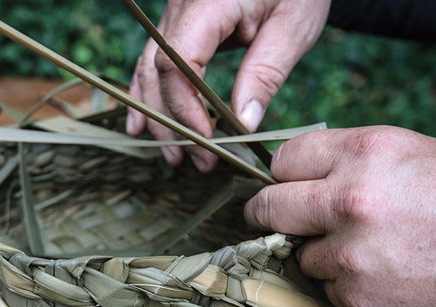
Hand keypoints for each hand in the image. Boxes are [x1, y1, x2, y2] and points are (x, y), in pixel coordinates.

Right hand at [127, 0, 329, 171]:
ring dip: (157, 116)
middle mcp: (180, 5)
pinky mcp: (178, 22)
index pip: (177, 63)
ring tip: (174, 156)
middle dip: (174, 123)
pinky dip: (148, 95)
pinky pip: (152, 61)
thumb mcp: (293, 27)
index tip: (208, 139)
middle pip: (158, 72)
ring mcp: (174, 12)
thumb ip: (265, 74)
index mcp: (209, 3)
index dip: (186, 107)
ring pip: (148, 70)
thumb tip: (243, 125)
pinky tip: (141, 126)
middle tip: (199, 162)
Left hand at [244, 126, 435, 306]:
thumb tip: (304, 172)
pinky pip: (326, 290)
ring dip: (321, 257)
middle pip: (267, 207)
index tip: (284, 187)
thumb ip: (353, 161)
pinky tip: (385, 279)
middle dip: (268, 215)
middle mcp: (348, 198)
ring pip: (299, 254)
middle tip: (277, 222)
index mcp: (364, 152)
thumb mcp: (416, 156)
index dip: (283, 175)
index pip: (284, 159)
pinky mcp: (353, 297)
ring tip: (372, 253)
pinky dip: (345, 287)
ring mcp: (348, 251)